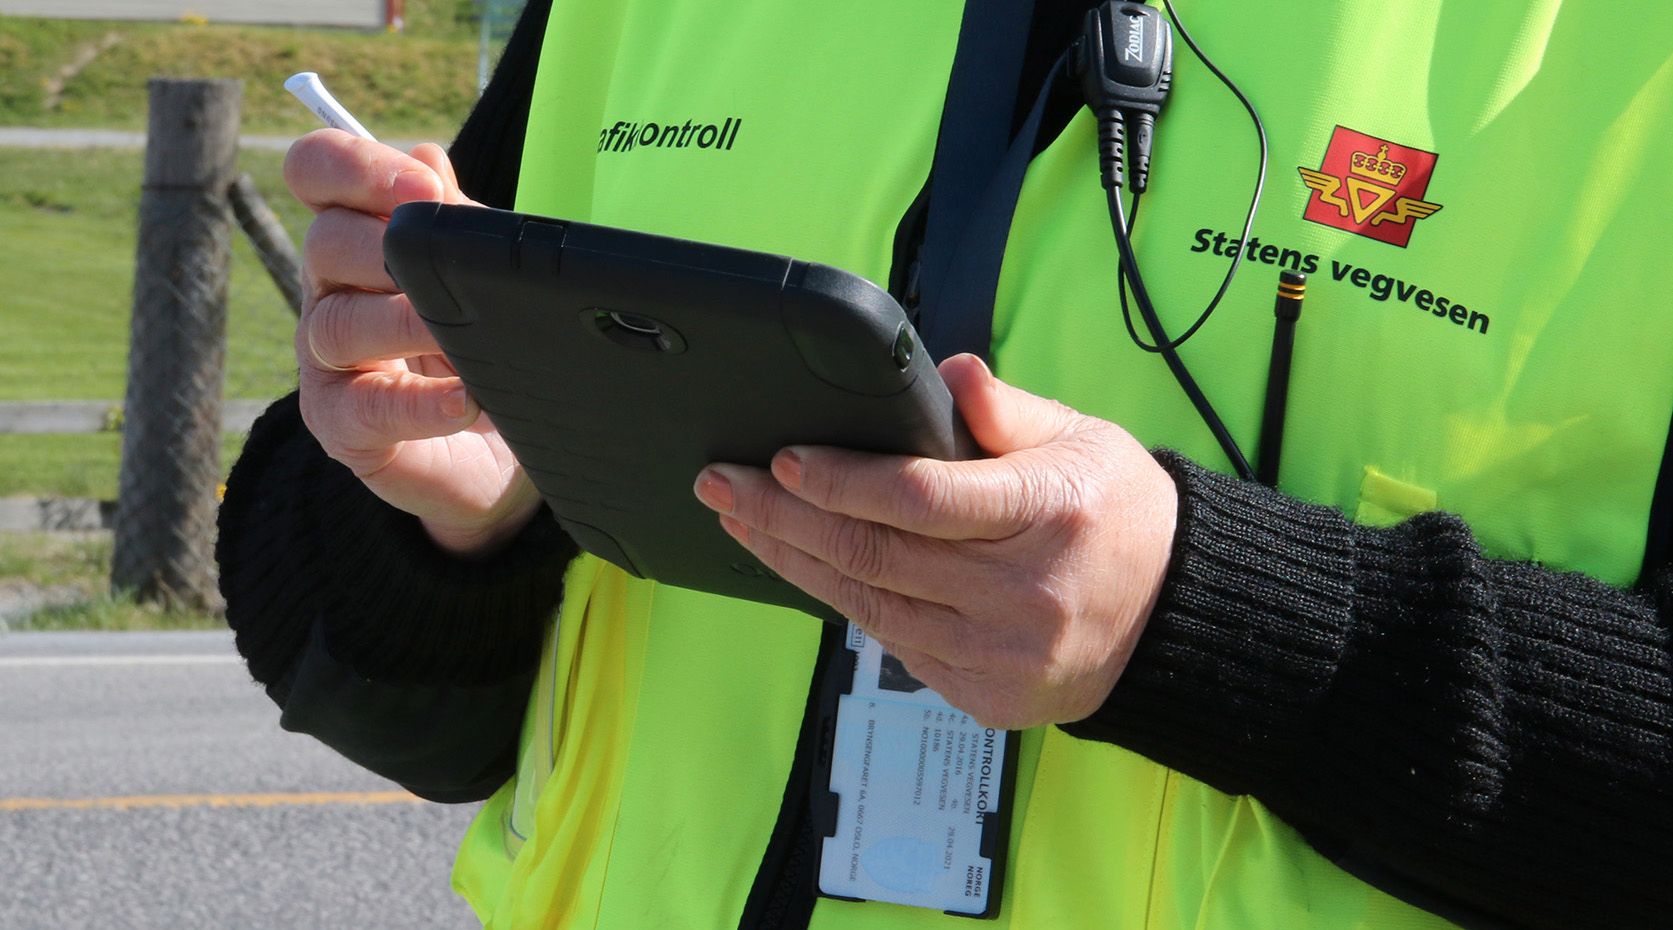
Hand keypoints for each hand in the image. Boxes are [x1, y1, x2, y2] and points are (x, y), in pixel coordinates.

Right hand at [286, 130, 539, 555]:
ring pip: (340, 326)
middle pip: (325, 242)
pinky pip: (366, 408)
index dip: (357, 167)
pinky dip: (419, 404)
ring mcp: (326, 361)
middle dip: (390, 248)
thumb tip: (426, 158)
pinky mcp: (341, 426)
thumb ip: (451, 219)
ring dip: (407, 324)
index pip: (316, 172)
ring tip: (461, 336)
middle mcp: (328, 290)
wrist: (499, 445)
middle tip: (451, 265)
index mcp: (355, 234)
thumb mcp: (475, 272)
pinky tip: (464, 399)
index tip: (426, 189)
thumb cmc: (482, 341)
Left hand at [693, 354, 1177, 729]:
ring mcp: (1002, 654)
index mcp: (1049, 513)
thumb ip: (1007, 410)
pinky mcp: (986, 695)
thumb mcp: (1081, 439)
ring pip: (870, 605)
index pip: (921, 497)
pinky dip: (844, 603)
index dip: (841, 480)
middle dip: (783, 515)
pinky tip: (804, 567)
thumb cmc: (1118, 514)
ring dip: (793, 561)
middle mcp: (1023, 593)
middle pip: (877, 554)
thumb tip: (949, 374)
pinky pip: (894, 645)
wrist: (1172, 616)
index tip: (783, 458)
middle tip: (722, 483)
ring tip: (742, 522)